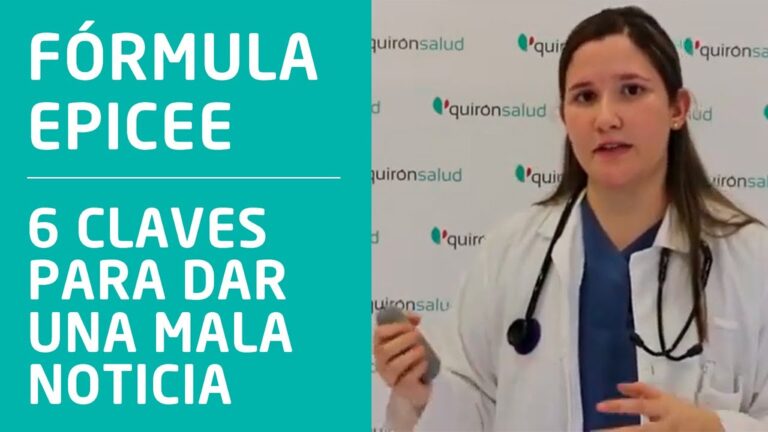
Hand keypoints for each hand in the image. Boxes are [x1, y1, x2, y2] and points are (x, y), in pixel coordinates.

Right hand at [373, 312, 431, 409]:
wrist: (415, 387)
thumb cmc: (409, 359)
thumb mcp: (408, 339)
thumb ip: (409, 324)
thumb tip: (416, 317)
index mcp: (379, 346)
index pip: (379, 333)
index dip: (395, 327)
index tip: (410, 325)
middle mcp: (381, 362)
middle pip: (385, 350)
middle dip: (405, 340)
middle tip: (418, 337)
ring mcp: (390, 377)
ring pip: (395, 365)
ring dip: (413, 354)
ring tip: (421, 350)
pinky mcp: (402, 388)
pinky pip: (409, 377)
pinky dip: (419, 367)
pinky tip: (424, 363)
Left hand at [597, 382, 723, 430]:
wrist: (715, 429)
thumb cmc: (684, 411)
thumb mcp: (666, 397)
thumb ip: (642, 390)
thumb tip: (618, 386)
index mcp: (664, 408)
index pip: (639, 406)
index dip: (619, 406)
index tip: (598, 406)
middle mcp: (666, 425)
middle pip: (640, 431)